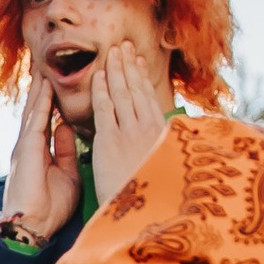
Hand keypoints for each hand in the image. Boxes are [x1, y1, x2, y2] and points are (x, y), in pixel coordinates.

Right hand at [0, 67, 78, 242]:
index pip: (46, 119)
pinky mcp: (26, 150)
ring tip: (44, 66)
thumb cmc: (51, 206)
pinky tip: (46, 87)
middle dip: (42, 88)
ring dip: (40, 88)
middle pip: (36, 109)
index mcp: (39, 151)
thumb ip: (66, 149)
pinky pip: (35, 121)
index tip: (58, 80)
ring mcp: (25, 146)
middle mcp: (29, 145)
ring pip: (33, 110)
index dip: (51, 100)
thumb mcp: (67, 173)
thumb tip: (67, 127)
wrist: (33, 226)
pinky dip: (41, 103)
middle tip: (47, 64)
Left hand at [85, 39, 174, 204]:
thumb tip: (163, 139)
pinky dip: (104, 90)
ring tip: (113, 52)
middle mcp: (148, 130)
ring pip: (123, 94)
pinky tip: (100, 75)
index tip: (139, 61)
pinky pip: (106, 109)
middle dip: (130, 66)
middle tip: (124, 46)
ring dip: (118, 70)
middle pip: (137, 90)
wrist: (143, 216)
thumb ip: (160, 148)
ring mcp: (130, 133)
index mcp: (160, 135)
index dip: (142, 78)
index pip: (149, 98)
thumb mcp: (162, 168)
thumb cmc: (153, 198)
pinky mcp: (111, 141)